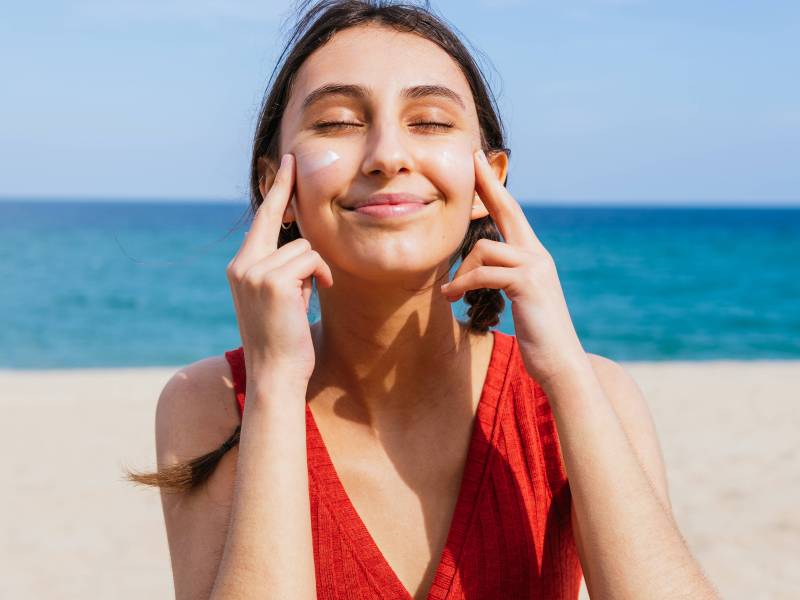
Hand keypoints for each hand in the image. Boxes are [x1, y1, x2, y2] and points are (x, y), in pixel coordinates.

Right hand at [226, 153, 333, 383]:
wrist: (276, 373)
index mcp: (241, 268)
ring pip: (304, 247)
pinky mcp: (271, 280)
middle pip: (276, 218)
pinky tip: (315, 295)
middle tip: (292, 158)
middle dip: (287, 190)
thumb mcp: (281, 297)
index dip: (275, 191)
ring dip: (315, 270)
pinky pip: (311, 260)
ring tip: (306, 297)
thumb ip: (285, 269)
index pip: (261, 222)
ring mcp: (253, 271)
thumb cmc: (285, 339)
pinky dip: (321, 276)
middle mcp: (241, 265)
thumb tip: (303, 245)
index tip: (284, 164)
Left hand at [440, 149, 588, 386]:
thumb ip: (502, 278)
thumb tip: (476, 269)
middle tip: (470, 160)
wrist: (561, 363)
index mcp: (533, 256)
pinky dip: (464, 284)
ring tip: (451, 293)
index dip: (495, 188)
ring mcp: (536, 268)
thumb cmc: (537, 335)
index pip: (512, 214)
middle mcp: (538, 255)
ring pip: (484, 249)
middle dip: (488, 184)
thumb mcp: (518, 299)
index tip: (478, 163)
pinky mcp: (528, 285)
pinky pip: (485, 273)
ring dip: (460, 272)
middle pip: (509, 210)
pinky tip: (452, 297)